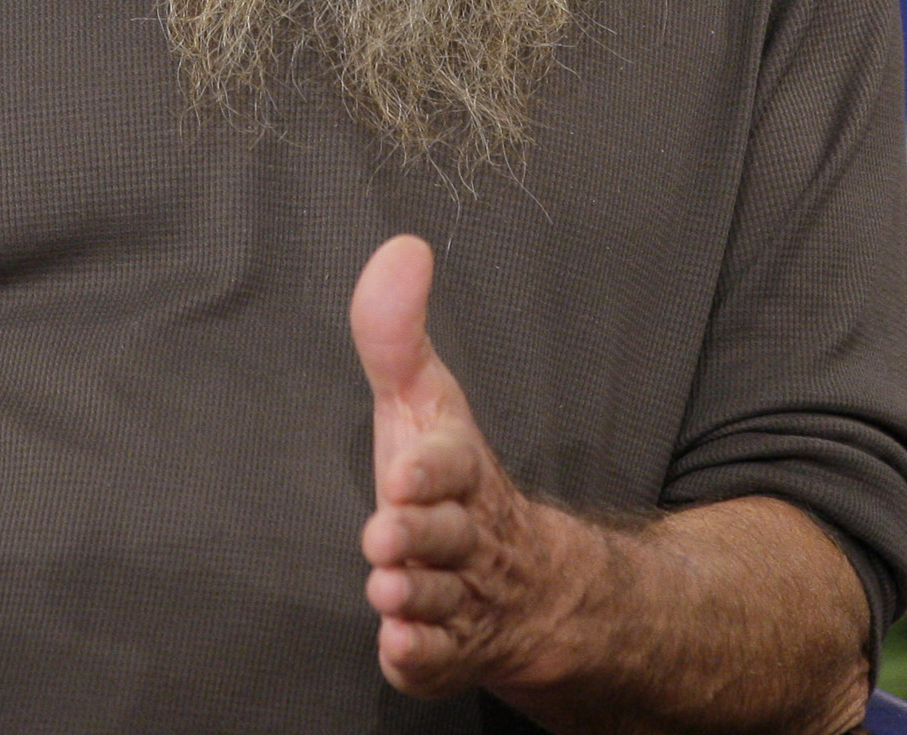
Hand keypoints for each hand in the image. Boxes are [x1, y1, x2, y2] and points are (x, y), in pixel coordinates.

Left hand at [350, 234, 603, 695]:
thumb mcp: (422, 404)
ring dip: (414, 594)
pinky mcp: (448, 649)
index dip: (432, 469)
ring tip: (387, 587)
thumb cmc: (447, 479)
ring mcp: (462, 597)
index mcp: (459, 471)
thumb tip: (400, 247)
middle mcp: (466, 536)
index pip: (453, 464)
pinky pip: (437, 659)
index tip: (405, 472)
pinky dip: (420, 654)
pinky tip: (398, 644)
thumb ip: (394, 334)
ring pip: (442, 599)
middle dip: (420, 536)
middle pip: (446, 536)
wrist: (520, 582)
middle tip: (386, 537)